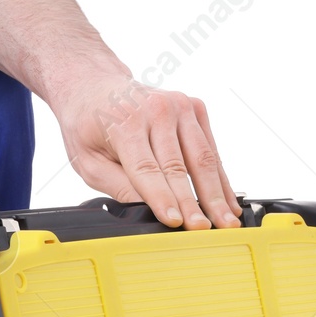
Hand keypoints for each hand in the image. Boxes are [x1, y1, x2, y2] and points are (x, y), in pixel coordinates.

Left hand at [52, 68, 241, 230]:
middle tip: (206, 231)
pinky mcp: (194, 108)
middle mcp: (157, 109)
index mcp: (126, 122)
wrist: (95, 85)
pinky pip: (210, 149)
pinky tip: (227, 200)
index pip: (148, 169)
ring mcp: (179, 105)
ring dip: (217, 193)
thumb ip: (118, 185)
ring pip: (203, 158)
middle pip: (180, 166)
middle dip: (195, 203)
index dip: (163, 198)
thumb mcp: (88, 161)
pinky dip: (220, 177)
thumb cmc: (88, 126)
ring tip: (227, 221)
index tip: (177, 222)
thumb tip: (147, 211)